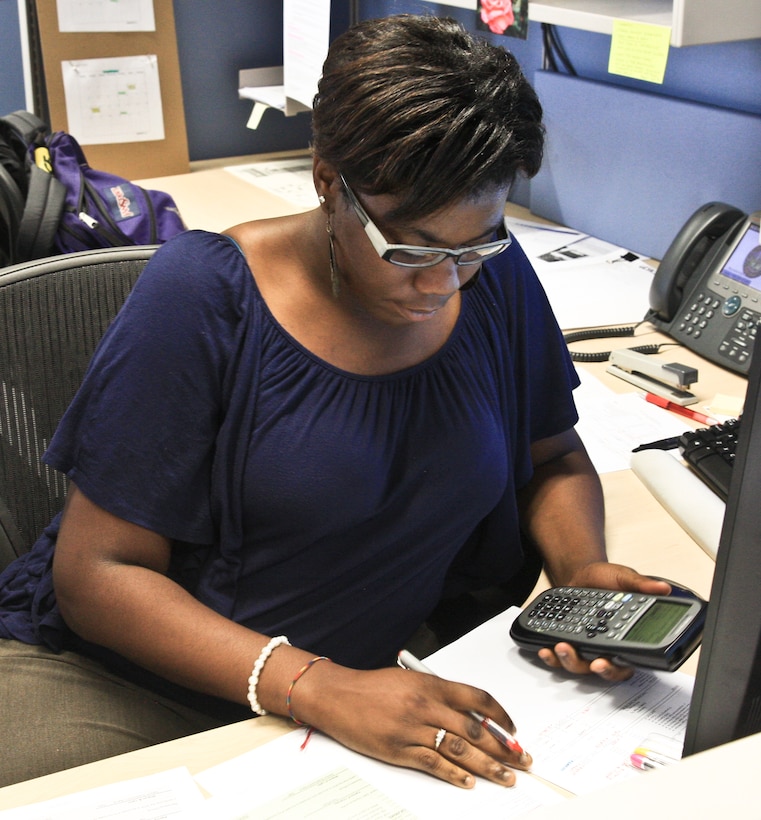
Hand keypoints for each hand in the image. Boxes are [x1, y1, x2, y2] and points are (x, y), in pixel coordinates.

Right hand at [291, 662, 532, 788]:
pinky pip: (434, 763)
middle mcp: (426, 705)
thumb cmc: (373, 687)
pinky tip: (469, 782)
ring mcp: (413, 729)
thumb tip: (469, 715)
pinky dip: (454, 774)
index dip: (500, 715)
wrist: (338, 695)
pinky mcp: (399, 749)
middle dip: (502, 747)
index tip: (513, 730)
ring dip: (486, 765)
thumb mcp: (409, 681)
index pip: (476, 698)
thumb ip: (438, 695)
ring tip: (505, 777)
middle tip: (521, 760)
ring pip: (459, 749)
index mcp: (431, 685)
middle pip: (474, 728)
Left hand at [537, 563, 670, 680]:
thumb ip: (641, 585)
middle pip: (601, 670)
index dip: (616, 669)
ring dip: (569, 661)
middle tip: (590, 660)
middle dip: (594, 669)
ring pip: (578, 666)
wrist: (581, 573)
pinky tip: (544, 650)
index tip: (606, 662)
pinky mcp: (566, 642)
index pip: (624, 663)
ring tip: (561, 647)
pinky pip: (558, 657)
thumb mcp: (624, 578)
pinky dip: (551, 657)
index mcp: (623, 637)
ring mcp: (583, 647)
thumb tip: (662, 588)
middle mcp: (604, 647)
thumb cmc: (605, 580)